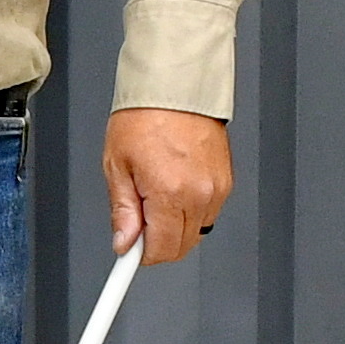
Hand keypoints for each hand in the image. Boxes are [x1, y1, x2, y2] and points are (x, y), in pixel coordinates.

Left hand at [104, 110, 228, 268]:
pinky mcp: (226, 181)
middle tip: (138, 219)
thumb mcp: (117, 165)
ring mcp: (217, 188)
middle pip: (180, 246)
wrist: (175, 87)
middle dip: (157, 242)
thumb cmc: (145, 116)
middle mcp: (200, 193)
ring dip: (174, 226)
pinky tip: (175, 186)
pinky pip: (207, 213)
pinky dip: (189, 210)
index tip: (130, 255)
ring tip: (156, 194)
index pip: (161, 250)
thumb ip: (123, 210)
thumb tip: (124, 242)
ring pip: (195, 232)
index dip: (142, 256)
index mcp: (170, 192)